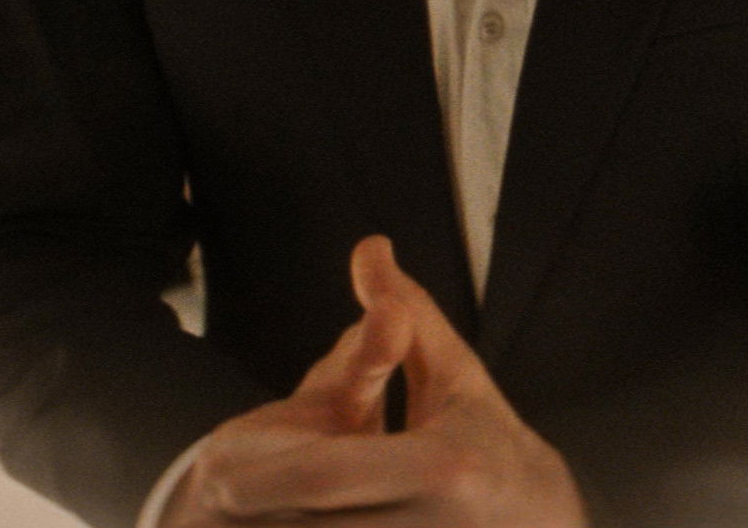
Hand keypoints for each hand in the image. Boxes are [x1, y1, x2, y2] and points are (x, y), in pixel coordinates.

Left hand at [165, 236, 587, 526]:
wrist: (532, 514)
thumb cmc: (486, 435)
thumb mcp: (452, 371)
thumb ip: (404, 316)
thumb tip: (368, 248)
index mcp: (443, 466)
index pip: (321, 474)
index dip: (260, 477)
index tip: (215, 472)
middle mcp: (424, 524)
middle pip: (301, 520)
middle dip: (260, 506)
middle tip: (225, 491)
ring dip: (281, 520)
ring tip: (257, 510)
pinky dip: (301, 527)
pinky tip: (297, 516)